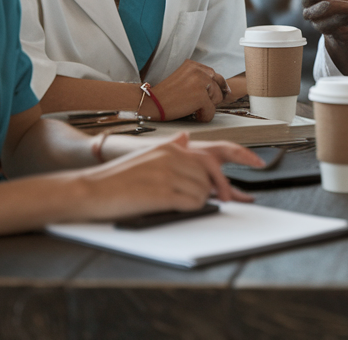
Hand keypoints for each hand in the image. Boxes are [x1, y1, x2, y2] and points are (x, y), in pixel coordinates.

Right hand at [71, 134, 254, 220]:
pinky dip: (193, 208)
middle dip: (220, 190)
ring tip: (181, 204)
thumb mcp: (145, 156)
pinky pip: (194, 203)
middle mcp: (172, 156)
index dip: (238, 160)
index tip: (258, 164)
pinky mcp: (163, 192)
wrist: (89, 190)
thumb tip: (184, 139)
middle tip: (230, 200)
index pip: (212, 154)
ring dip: (201, 201)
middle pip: (211, 175)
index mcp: (170, 147)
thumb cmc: (116, 178)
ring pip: (204, 191)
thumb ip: (169, 149)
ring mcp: (168, 174)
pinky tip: (179, 208)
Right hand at [150, 60, 228, 121]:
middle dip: (212, 97)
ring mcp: (201, 83)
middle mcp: (199, 71)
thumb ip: (199, 79)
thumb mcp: (183, 78)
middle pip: (219, 85)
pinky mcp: (201, 97)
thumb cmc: (165, 94)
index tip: (220, 93)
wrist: (151, 103)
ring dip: (207, 106)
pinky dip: (204, 116)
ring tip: (193, 109)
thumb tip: (223, 88)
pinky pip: (211, 111)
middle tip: (200, 104)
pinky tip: (194, 116)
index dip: (217, 86)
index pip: (214, 75)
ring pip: (217, 98)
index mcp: (193, 65)